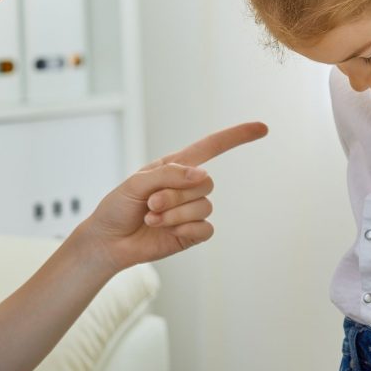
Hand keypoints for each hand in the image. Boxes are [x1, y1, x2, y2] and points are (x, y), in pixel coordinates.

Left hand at [80, 121, 267, 272]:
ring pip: (204, 206)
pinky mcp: (190, 234)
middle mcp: (186, 187)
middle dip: (176, 194)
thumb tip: (203, 175)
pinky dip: (186, 230)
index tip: (262, 128)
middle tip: (151, 203)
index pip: (211, 147)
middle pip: (206, 183)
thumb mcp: (136, 183)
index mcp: (175, 166)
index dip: (236, 137)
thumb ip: (170, 174)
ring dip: (175, 214)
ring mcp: (190, 211)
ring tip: (152, 218)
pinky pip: (206, 229)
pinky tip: (168, 232)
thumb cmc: (117, 207)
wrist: (108, 242)